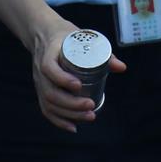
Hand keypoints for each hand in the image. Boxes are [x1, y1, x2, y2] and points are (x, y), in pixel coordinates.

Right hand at [31, 17, 126, 133]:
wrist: (43, 34)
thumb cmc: (65, 36)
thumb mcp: (82, 37)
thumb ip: (102, 52)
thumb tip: (121, 68)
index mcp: (48, 54)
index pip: (49, 69)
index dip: (63, 80)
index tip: (79, 85)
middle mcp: (40, 71)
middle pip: (50, 92)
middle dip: (71, 103)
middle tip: (91, 106)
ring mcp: (39, 83)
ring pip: (49, 103)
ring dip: (68, 114)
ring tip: (89, 116)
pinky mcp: (41, 91)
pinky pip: (46, 109)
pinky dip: (59, 121)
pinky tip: (73, 127)